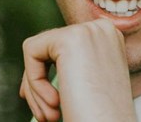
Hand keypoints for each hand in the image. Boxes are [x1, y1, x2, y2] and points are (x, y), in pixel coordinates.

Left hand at [20, 18, 136, 121]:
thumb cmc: (100, 118)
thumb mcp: (88, 83)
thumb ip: (70, 65)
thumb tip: (37, 59)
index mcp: (109, 39)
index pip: (64, 47)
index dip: (49, 76)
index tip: (47, 105)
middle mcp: (102, 28)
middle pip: (49, 46)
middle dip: (38, 83)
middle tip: (45, 116)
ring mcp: (88, 30)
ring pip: (37, 50)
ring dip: (36, 88)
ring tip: (50, 116)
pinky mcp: (70, 37)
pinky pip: (31, 51)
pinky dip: (34, 82)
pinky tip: (55, 103)